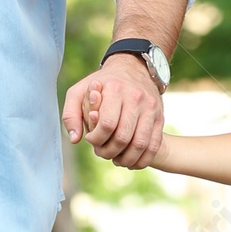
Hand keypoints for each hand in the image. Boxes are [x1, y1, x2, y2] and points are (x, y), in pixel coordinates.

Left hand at [61, 53, 163, 167]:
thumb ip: (71, 114)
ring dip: (126, 159)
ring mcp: (150, 108)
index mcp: (115, 89)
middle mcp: (136, 97)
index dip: (97, 139)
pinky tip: (131, 162)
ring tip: (116, 160)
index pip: (107, 124)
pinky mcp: (160, 117)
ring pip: (140, 144)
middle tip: (101, 153)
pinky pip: (154, 145)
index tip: (91, 139)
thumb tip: (75, 139)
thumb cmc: (102, 85)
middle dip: (109, 152)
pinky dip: (143, 159)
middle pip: (123, 137)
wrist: (134, 69)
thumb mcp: (79, 91)